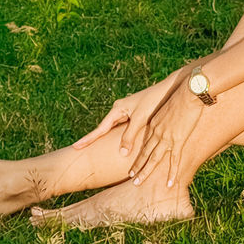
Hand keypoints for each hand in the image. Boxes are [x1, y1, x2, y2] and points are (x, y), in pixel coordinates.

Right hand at [72, 65, 190, 157]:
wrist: (168, 90)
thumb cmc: (154, 102)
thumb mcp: (141, 119)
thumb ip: (130, 135)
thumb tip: (121, 153)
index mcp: (118, 110)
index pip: (100, 129)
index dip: (88, 139)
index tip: (75, 147)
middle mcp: (119, 110)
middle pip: (103, 129)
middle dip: (92, 139)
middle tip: (77, 149)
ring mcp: (127, 112)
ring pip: (113, 129)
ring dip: (104, 138)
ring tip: (91, 148)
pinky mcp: (135, 115)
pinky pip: (122, 128)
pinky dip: (118, 136)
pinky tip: (116, 143)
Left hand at [127, 75, 204, 187]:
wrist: (188, 92)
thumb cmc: (182, 96)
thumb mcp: (170, 107)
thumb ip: (168, 118)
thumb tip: (170, 122)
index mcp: (154, 124)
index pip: (144, 142)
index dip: (138, 153)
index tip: (134, 161)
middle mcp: (157, 132)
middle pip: (145, 153)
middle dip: (137, 166)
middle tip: (131, 177)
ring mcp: (167, 137)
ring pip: (154, 159)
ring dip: (145, 172)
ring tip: (138, 183)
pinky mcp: (178, 140)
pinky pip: (175, 160)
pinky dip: (172, 173)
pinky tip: (170, 184)